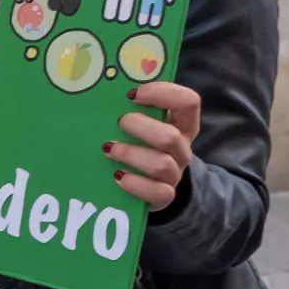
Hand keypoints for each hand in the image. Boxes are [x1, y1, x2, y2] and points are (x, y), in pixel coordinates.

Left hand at [110, 80, 200, 210]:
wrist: (148, 186)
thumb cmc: (137, 145)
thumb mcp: (139, 125)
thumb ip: (130, 108)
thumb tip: (100, 91)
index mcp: (180, 124)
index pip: (188, 102)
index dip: (163, 94)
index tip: (132, 94)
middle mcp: (181, 148)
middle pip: (171, 136)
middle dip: (142, 128)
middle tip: (120, 123)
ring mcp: (174, 174)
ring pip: (161, 164)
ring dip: (131, 154)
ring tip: (108, 148)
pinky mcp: (164, 196)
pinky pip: (157, 192)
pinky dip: (135, 184)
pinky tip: (117, 176)